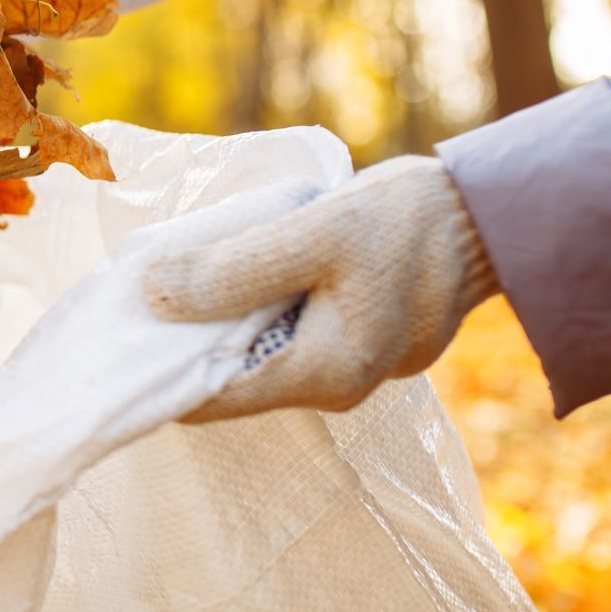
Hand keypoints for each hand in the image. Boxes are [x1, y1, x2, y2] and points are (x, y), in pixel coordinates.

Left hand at [142, 156, 497, 422]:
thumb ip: (232, 270)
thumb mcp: (309, 235)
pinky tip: (242, 276)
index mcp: (326, 374)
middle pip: (238, 380)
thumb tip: (152, 294)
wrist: (487, 211)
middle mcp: (341, 387)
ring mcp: (358, 369)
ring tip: (187, 278)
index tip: (123, 335)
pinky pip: (295, 338)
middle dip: (192, 342)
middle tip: (147, 294)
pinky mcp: (367, 344)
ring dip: (227, 324)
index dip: (163, 371)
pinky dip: (264, 312)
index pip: (215, 400)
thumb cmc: (403, 222)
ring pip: (265, 356)